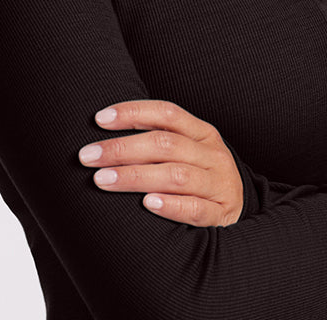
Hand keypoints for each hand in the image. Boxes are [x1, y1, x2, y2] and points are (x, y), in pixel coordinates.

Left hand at [77, 99, 243, 226]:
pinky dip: (171, 205)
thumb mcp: (189, 151)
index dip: (133, 112)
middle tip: (88, 156)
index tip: (99, 119)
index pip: (167, 113)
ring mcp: (219, 184)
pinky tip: (147, 203)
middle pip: (165, 144)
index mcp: (203, 133)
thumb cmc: (200, 177)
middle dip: (122, 148)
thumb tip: (106, 128)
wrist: (238, 210)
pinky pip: (196, 209)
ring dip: (136, 176)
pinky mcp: (221, 214)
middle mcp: (212, 154)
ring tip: (103, 180)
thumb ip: (159, 139)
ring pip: (176, 175)